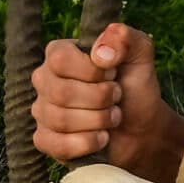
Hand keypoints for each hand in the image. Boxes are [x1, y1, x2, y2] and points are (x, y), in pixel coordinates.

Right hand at [30, 22, 164, 165]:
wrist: (141, 127)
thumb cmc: (135, 87)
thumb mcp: (139, 54)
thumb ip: (125, 38)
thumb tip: (101, 52)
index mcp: (59, 53)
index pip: (60, 59)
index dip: (92, 71)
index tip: (113, 74)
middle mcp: (44, 80)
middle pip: (61, 92)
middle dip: (100, 99)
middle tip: (117, 97)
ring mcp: (42, 111)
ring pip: (60, 120)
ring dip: (98, 121)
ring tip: (113, 117)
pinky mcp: (45, 140)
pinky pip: (56, 144)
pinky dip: (87, 143)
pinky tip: (101, 138)